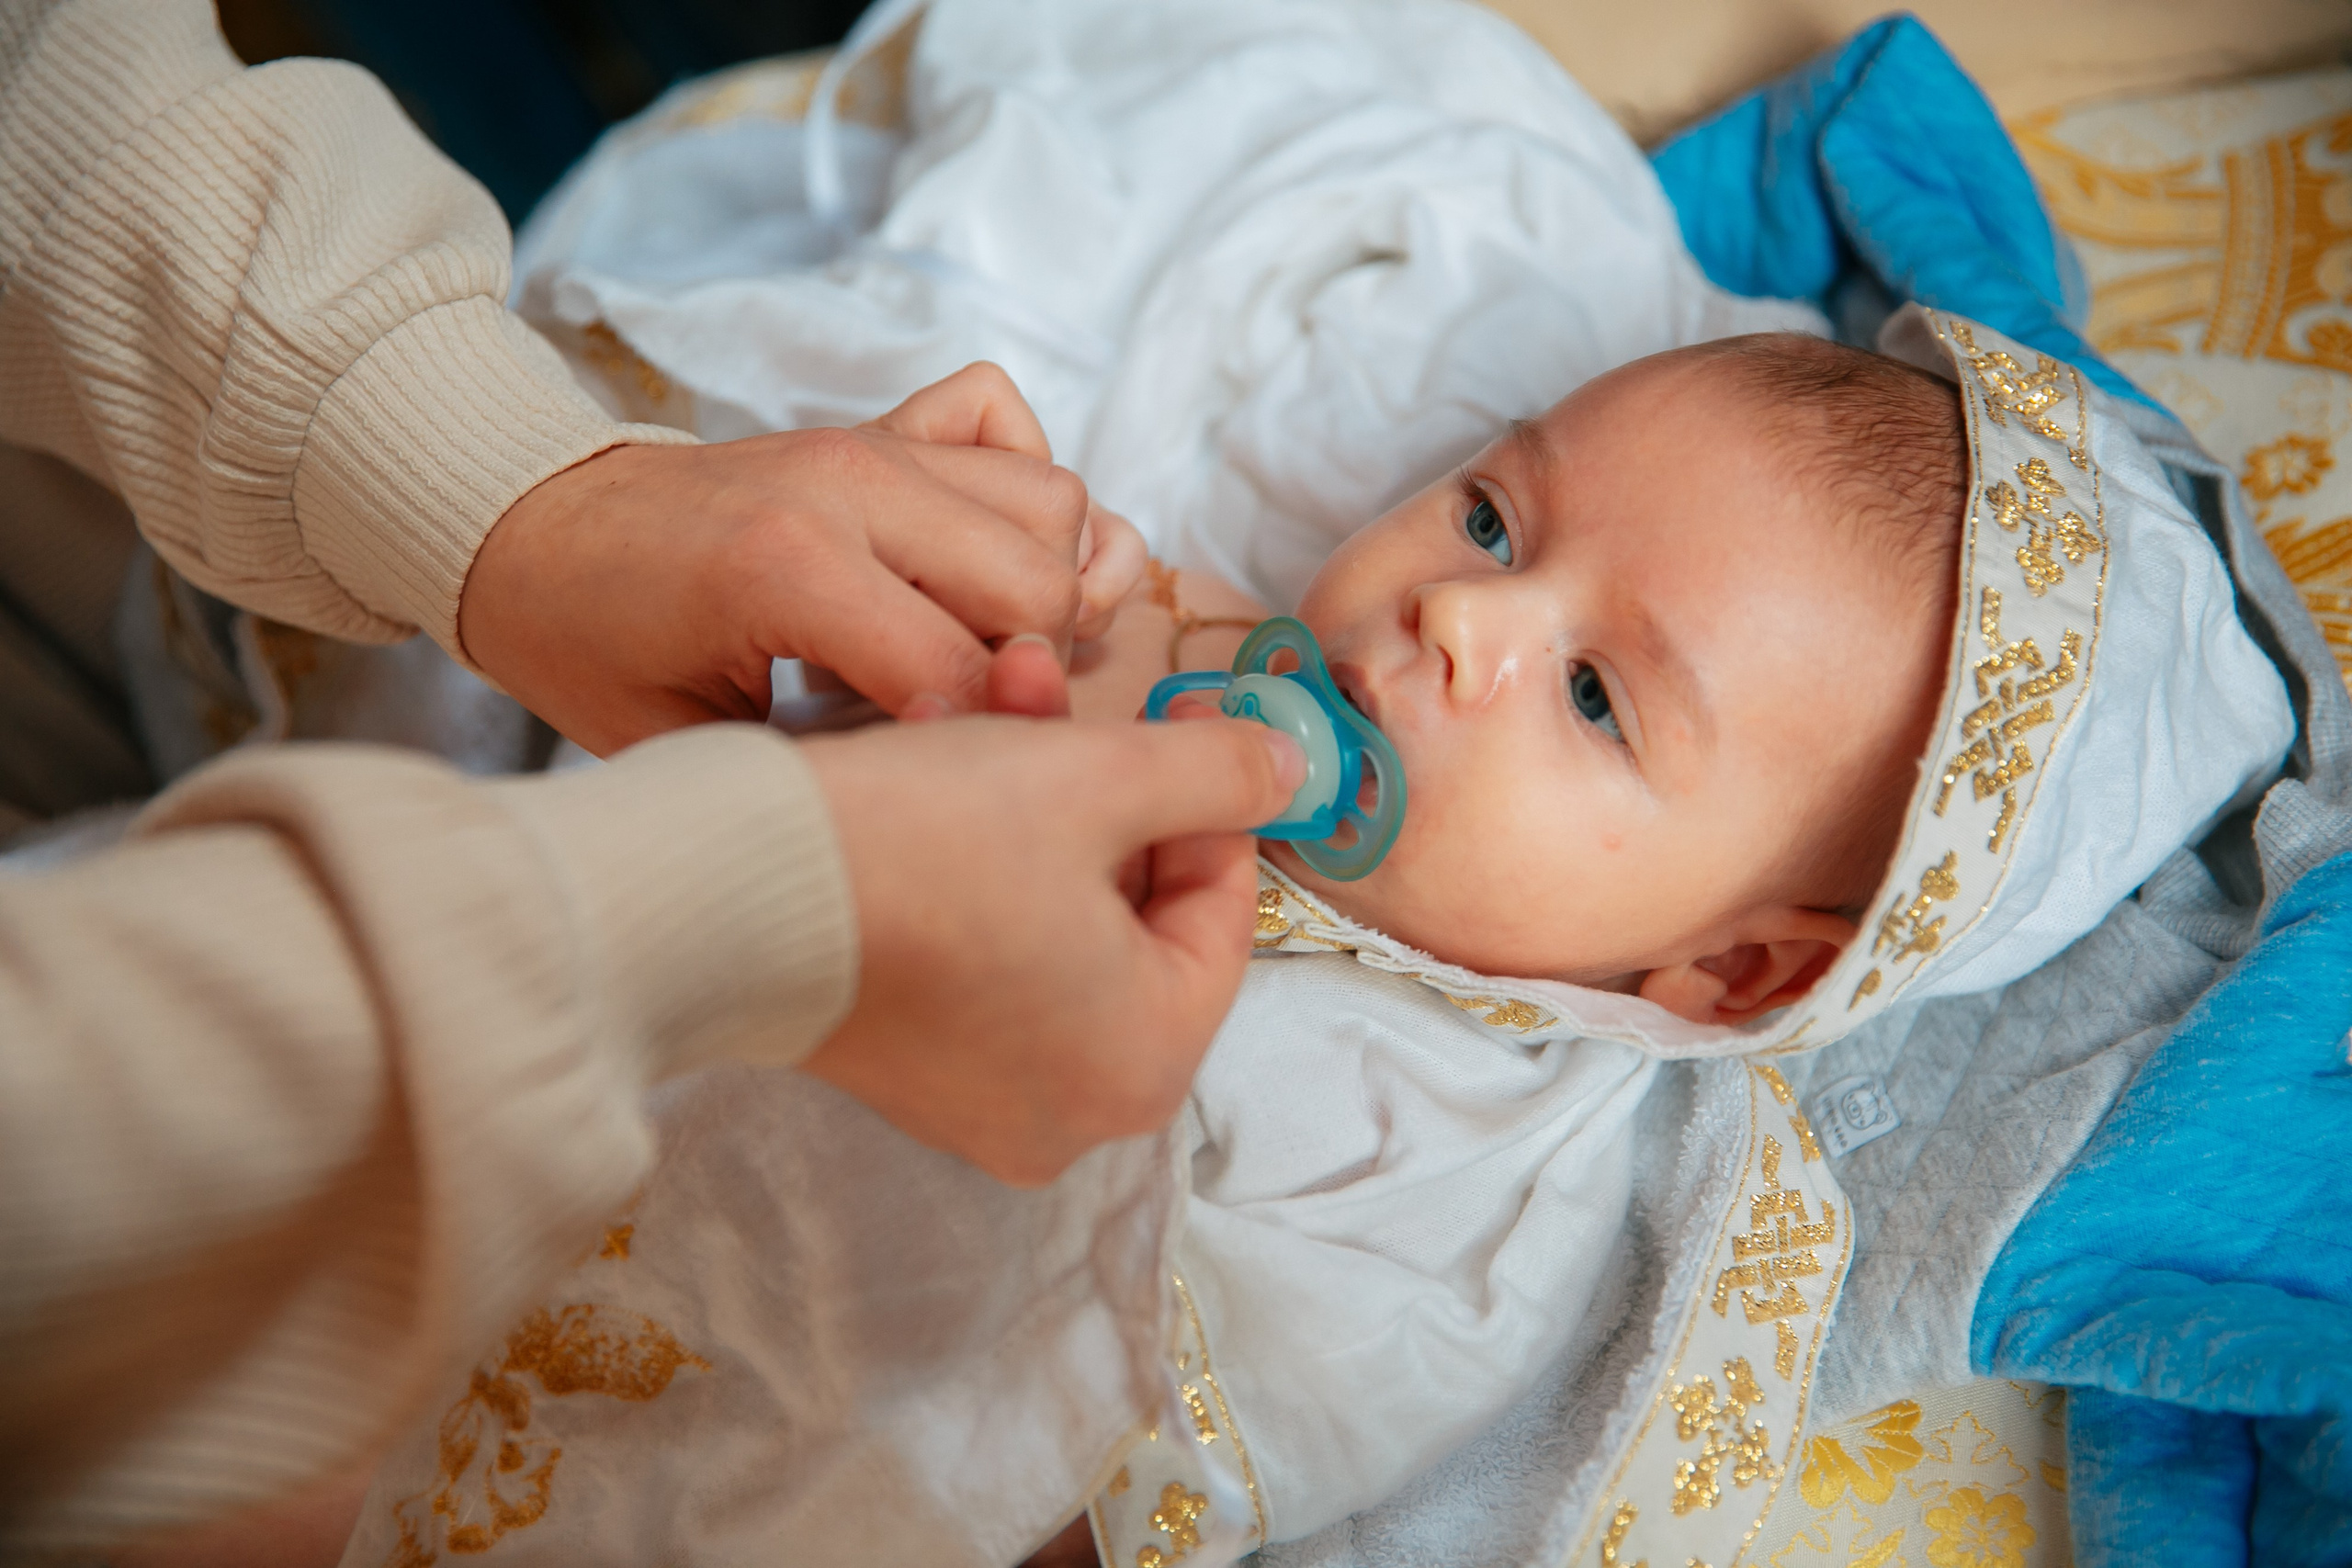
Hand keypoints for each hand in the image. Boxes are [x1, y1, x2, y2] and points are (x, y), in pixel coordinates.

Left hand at [459, 363, 1146, 754]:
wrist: (530, 525)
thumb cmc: (591, 644)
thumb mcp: (686, 741)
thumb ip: (824, 760)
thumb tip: (967, 771)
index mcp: (787, 567)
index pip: (961, 669)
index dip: (979, 741)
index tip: (950, 777)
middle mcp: (851, 483)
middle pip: (1041, 581)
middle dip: (1034, 667)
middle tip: (971, 710)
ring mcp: (872, 444)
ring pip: (1053, 501)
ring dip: (1046, 582)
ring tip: (983, 642)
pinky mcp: (880, 426)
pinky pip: (1009, 426)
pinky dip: (1022, 487)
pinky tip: (977, 554)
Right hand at [797, 708, 1303, 1184]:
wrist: (718, 895)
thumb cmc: (922, 845)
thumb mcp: (1095, 778)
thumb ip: (1215, 774)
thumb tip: (1291, 773)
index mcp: (1146, 1063)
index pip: (1221, 909)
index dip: (1205, 791)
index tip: (1178, 707)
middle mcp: (1074, 1113)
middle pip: (1131, 912)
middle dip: (1099, 779)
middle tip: (1059, 685)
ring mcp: (982, 1104)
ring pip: (1054, 918)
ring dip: (1033, 798)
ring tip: (987, 695)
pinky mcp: (909, 1074)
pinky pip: (984, 953)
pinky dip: (978, 861)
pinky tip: (935, 762)